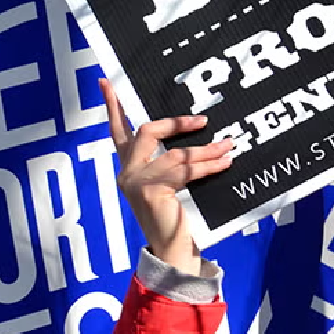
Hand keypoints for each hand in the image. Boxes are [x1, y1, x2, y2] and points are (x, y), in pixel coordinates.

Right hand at [103, 78, 232, 273]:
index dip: (112, 105)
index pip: (117, 131)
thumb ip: (171, 162)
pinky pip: (185, 171)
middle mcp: (126, 172)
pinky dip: (207, 165)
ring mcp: (135, 182)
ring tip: (228, 146)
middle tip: (202, 120)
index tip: (105, 80)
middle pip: (147, 132)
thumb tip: (197, 133)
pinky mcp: (150, 191)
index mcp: (127, 168)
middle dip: (176, 123)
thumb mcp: (169, 185)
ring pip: (174, 154)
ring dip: (205, 150)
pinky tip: (224, 162)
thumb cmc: (175, 218)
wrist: (172, 254)